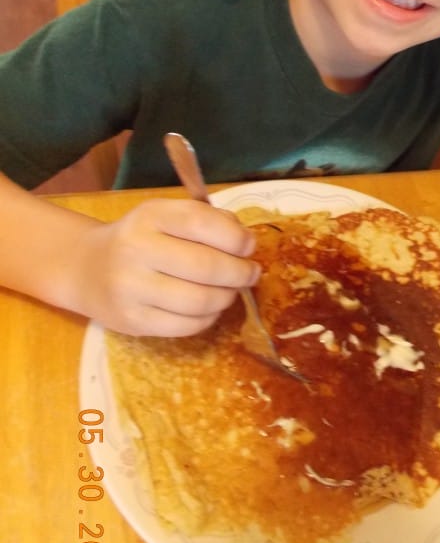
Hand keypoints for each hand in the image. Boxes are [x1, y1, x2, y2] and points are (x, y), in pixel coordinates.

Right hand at [65, 199, 259, 336]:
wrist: (86, 268)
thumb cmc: (141, 238)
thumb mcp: (166, 216)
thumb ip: (207, 220)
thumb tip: (246, 242)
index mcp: (150, 216)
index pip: (200, 223)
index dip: (236, 238)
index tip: (249, 246)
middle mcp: (136, 250)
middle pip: (206, 266)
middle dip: (240, 272)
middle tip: (250, 274)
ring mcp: (131, 289)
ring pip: (200, 301)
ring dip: (227, 297)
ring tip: (231, 291)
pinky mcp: (132, 321)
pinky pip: (187, 326)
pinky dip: (209, 318)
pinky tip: (210, 307)